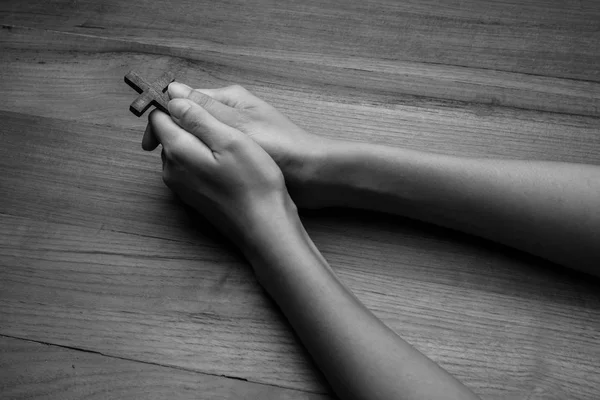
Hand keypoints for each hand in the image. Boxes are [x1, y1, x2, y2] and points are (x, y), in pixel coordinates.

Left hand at [142, 97, 296, 250]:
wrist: (264, 227)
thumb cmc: (253, 183)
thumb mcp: (230, 139)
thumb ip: (198, 118)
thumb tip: (173, 100)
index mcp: (177, 151)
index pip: (158, 117)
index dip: (177, 105)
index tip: (201, 105)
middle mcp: (171, 170)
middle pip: (169, 134)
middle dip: (190, 124)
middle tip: (224, 127)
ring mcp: (181, 187)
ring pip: (182, 151)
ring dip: (200, 143)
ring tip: (231, 147)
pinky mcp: (194, 197)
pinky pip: (191, 168)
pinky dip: (205, 160)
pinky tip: (230, 166)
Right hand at [165, 82, 331, 207]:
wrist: (312, 175)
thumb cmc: (279, 147)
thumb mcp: (237, 127)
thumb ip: (204, 111)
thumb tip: (171, 92)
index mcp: (229, 99)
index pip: (185, 100)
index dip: (165, 118)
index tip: (151, 142)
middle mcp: (230, 113)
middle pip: (191, 120)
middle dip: (177, 136)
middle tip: (168, 161)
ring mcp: (236, 134)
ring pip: (202, 140)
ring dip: (191, 151)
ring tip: (183, 169)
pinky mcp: (243, 154)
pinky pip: (215, 155)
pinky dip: (206, 163)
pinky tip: (203, 175)